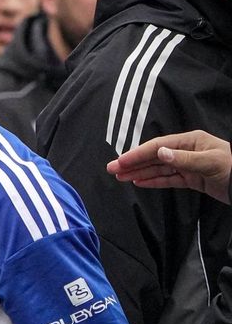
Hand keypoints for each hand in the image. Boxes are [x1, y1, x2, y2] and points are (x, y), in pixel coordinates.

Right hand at [108, 130, 231, 203]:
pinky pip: (168, 179)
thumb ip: (183, 159)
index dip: (137, 154)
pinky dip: (154, 180)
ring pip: (159, 168)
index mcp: (191, 141)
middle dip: (133, 162)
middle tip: (112, 169)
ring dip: (139, 172)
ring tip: (120, 177)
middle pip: (155, 156)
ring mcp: (188, 165)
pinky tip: (139, 182)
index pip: (158, 146)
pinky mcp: (192, 179)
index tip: (120, 162)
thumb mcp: (210, 163)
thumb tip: (159, 153)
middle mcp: (187, 151)